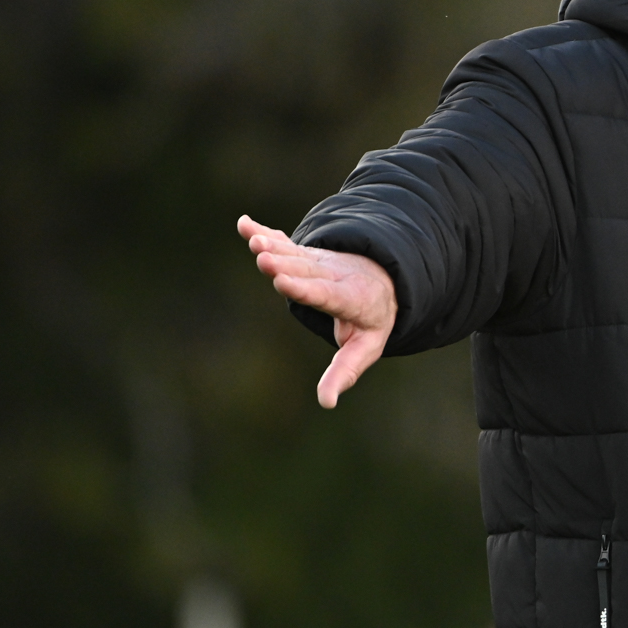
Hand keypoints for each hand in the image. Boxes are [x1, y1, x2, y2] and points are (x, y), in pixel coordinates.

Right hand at [238, 215, 396, 408]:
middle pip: (306, 270)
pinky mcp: (303, 255)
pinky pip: (283, 242)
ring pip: (293, 254)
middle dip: (284, 264)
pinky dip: (264, 233)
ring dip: (272, 246)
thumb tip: (326, 403)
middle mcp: (332, 275)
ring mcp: (317, 262)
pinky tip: (244, 224)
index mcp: (351, 297)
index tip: (283, 282)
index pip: (326, 293)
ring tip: (252, 241)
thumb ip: (346, 371)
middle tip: (262, 258)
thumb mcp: (367, 347)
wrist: (383, 281)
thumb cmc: (371, 320)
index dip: (305, 289)